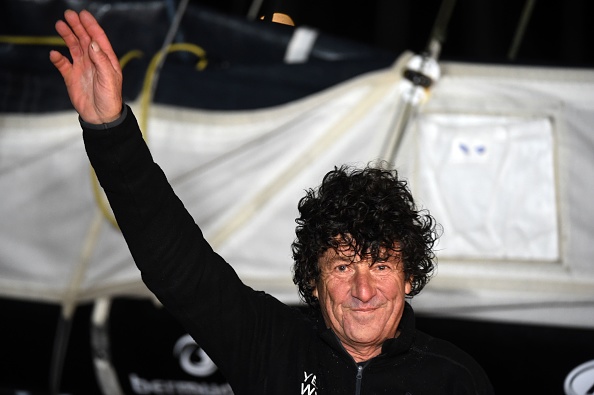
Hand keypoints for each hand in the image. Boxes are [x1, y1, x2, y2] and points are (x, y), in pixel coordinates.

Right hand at [50, 9, 122, 123]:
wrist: (101, 117)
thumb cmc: (110, 98)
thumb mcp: (109, 78)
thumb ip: (101, 60)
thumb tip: (93, 43)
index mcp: (106, 60)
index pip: (98, 39)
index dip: (91, 26)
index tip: (83, 14)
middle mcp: (94, 61)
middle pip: (84, 39)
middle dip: (77, 27)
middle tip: (68, 15)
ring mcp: (82, 68)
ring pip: (73, 48)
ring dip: (67, 36)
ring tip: (59, 25)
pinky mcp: (72, 77)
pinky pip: (63, 64)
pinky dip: (58, 58)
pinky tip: (54, 53)